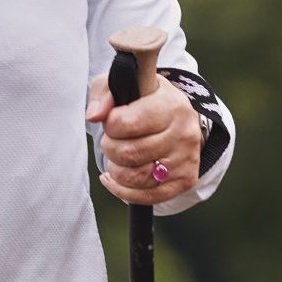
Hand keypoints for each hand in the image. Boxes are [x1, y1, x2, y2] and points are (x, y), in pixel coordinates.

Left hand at [85, 71, 203, 204]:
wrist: (178, 118)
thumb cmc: (146, 100)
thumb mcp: (126, 84)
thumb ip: (104, 93)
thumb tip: (94, 116)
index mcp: (171, 105)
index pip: (125, 123)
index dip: (109, 124)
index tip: (113, 120)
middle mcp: (183, 133)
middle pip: (129, 153)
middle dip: (110, 148)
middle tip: (112, 140)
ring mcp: (186, 159)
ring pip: (135, 178)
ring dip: (116, 169)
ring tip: (117, 156)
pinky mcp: (185, 180)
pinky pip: (146, 196)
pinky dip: (123, 190)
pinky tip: (115, 178)